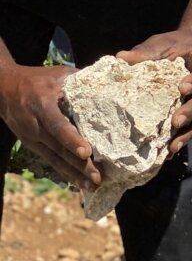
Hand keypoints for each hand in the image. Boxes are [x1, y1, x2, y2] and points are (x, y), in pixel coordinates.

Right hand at [0, 65, 100, 190]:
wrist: (4, 89)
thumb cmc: (38, 79)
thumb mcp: (59, 74)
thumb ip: (81, 79)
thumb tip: (111, 83)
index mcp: (42, 105)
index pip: (57, 125)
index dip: (71, 139)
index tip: (86, 152)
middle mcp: (35, 125)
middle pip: (59, 148)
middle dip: (79, 165)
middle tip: (98, 178)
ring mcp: (32, 138)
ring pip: (55, 159)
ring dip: (74, 174)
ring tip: (93, 186)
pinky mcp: (33, 145)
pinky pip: (51, 160)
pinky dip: (65, 172)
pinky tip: (79, 183)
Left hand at [117, 30, 191, 154]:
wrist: (190, 49)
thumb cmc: (174, 46)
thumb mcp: (161, 44)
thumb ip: (145, 52)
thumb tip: (120, 57)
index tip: (183, 87)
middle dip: (191, 111)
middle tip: (176, 121)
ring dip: (188, 133)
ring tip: (173, 146)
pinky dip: (183, 139)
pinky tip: (169, 152)